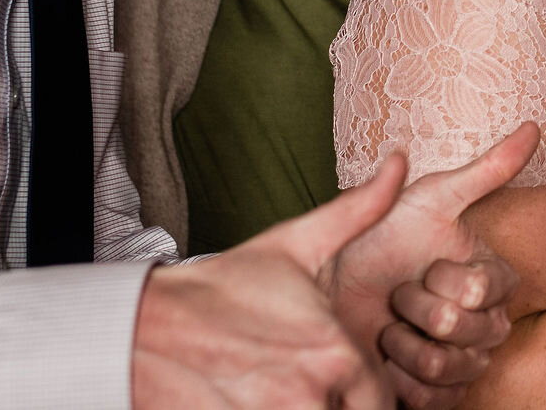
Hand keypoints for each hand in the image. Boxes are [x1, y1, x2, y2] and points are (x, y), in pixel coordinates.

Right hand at [132, 157, 400, 409]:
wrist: (145, 323)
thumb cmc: (225, 286)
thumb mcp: (296, 244)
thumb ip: (360, 210)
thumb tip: (401, 161)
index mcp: (335, 351)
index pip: (381, 398)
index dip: (367, 391)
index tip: (343, 378)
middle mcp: (309, 394)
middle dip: (340, 406)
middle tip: (313, 387)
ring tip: (286, 393)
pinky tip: (257, 400)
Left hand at [329, 123, 538, 408]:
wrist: (328, 290)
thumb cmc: (378, 240)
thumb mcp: (430, 198)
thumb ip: (487, 169)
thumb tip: (534, 125)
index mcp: (490, 279)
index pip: (487, 290)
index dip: (449, 280)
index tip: (424, 264)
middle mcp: (485, 322)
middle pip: (471, 331)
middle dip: (422, 311)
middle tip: (397, 296)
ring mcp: (462, 361)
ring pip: (454, 368)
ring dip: (409, 347)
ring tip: (387, 328)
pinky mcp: (437, 396)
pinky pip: (437, 400)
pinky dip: (403, 380)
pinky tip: (384, 358)